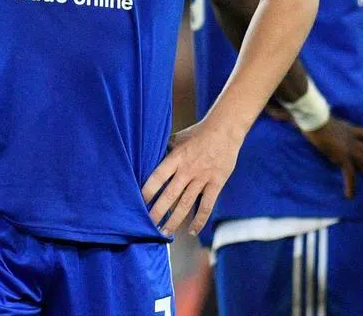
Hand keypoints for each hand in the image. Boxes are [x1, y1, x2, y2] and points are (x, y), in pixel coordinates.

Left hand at [142, 120, 242, 235]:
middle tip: (147, 225)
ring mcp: (202, 178)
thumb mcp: (177, 138)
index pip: (157, 177)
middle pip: (170, 195)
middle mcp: (187, 170)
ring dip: (174, 220)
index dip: (147, 191)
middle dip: (158, 211)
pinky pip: (207, 206)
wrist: (224, 130)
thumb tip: (147, 159)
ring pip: (186, 204)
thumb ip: (164, 150)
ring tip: (164, 232)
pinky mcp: (216, 184)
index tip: (138, 202)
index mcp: (176, 158)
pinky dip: (200, 220)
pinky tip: (192, 231)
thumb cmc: (197, 133)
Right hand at [265, 103, 362, 197]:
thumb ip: (294, 114)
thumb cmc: (310, 115)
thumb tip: (273, 110)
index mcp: (346, 128)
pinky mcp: (342, 157)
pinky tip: (350, 195)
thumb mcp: (308, 115)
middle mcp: (351, 138)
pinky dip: (351, 185)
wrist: (313, 118)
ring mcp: (349, 148)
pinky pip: (350, 174)